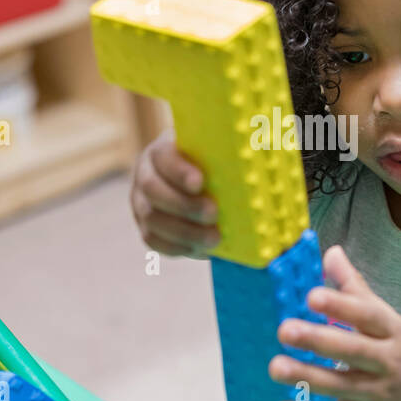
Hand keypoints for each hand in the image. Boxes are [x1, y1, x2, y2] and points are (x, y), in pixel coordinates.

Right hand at [130, 128, 220, 257]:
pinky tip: (201, 250)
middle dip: (184, 205)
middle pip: (154, 190)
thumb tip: (259, 150)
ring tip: (213, 239)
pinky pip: (154, 241)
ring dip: (184, 232)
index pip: (163, 158)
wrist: (193, 182)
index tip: (200, 183)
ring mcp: (140, 203)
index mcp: (160, 152)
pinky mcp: (146, 227)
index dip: (179, 171)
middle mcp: (144, 175)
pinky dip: (177, 247)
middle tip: (214, 214)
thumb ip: (227, 154)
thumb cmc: (210, 164)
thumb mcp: (214, 152)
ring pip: (152, 219)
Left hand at [268, 245, 400, 400]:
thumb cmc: (397, 347)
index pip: (367, 316)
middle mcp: (387, 362)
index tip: (311, 295)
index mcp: (391, 330)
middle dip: (318, 341)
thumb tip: (330, 251)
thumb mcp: (384, 317)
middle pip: (353, 351)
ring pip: (341, 385)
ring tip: (275, 367)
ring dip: (307, 377)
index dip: (341, 306)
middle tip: (284, 330)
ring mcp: (378, 394)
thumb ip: (353, 288)